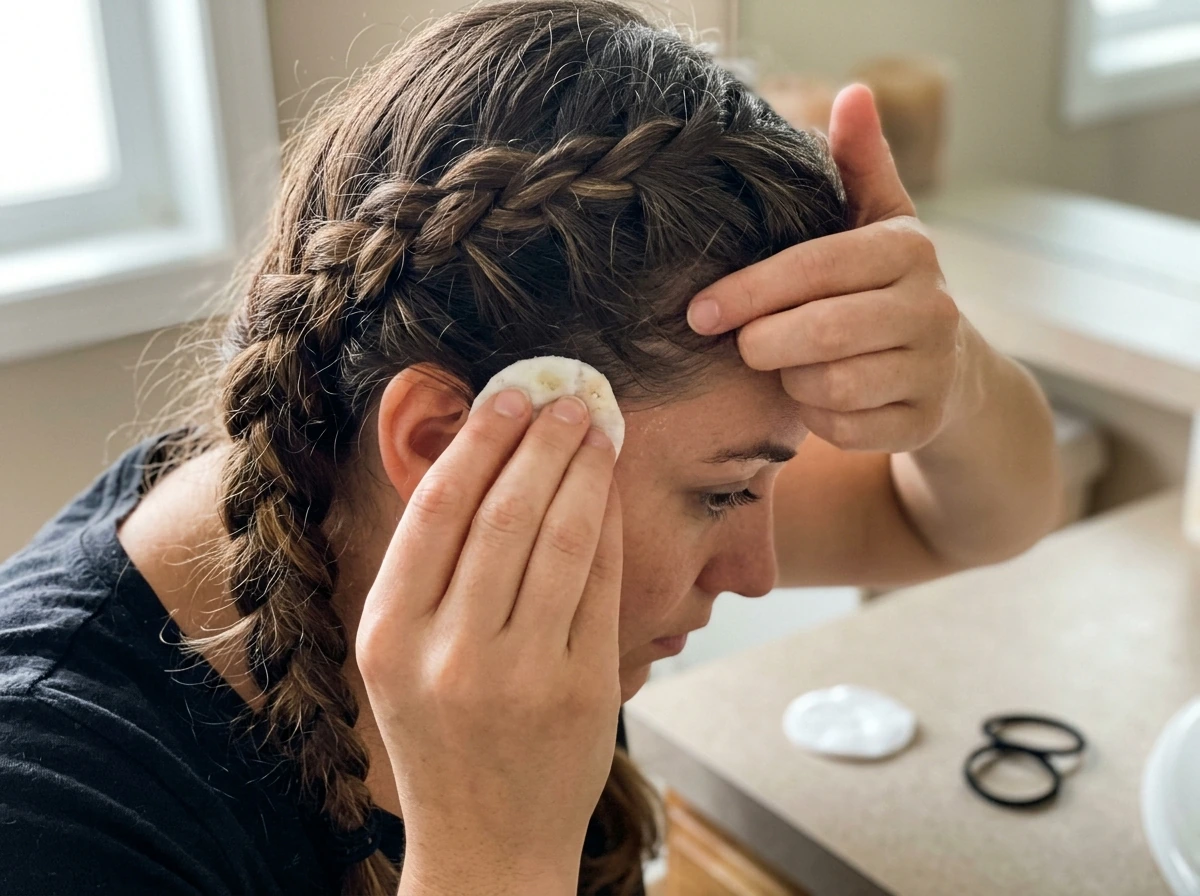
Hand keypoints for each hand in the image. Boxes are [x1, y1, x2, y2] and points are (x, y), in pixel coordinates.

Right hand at [356, 391, 622, 894]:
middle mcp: (449, 651)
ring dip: (584, 471)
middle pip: (505, 512)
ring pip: (561, 538)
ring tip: (597, 429)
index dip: (479, 440)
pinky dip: (609, 525)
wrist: (485, 846)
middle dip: (541, 441)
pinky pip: (601, 584)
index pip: (437, 509)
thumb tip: (478, 463)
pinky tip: (611, 492)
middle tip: (566, 397)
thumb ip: (425, 573)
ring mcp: (521, 673)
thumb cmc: (440, 740)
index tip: (508, 396)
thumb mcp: (397, 658)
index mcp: (389, 634)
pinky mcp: (584, 689)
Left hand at [687, 84, 973, 453]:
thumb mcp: (878, 221)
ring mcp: (931, 369)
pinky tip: (814, 397)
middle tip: (742, 343)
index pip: (813, 267)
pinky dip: (816, 417)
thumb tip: (853, 95)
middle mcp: (931, 307)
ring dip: (790, 380)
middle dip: (763, 342)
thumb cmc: (888, 286)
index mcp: (907, 249)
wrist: (951, 369)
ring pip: (828, 385)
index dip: (748, 292)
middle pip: (819, 333)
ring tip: (786, 364)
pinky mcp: (922, 422)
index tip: (699, 311)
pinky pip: (844, 429)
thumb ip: (858, 164)